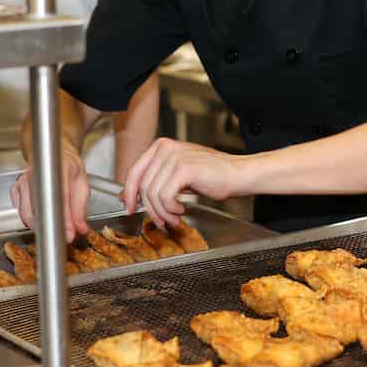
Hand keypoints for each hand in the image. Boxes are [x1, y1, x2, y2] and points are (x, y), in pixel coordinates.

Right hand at [10, 145, 90, 241]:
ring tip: (51, 228)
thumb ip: (80, 209)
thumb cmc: (70, 169)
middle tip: (61, 234)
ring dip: (39, 225)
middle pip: (41, 207)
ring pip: (27, 212)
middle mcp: (38, 173)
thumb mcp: (82, 185)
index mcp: (60, 169)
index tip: (69, 234)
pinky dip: (28, 219)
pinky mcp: (16, 187)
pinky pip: (19, 210)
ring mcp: (24, 180)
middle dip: (50, 226)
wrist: (56, 157)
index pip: (62, 199)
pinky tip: (39, 218)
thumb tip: (80, 229)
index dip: (66, 219)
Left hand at [122, 138, 244, 226]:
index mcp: (161, 146)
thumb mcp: (177, 175)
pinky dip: (171, 209)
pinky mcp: (183, 169)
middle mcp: (165, 148)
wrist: (238, 174)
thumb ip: (155, 181)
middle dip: (150, 208)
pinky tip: (182, 209)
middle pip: (142, 185)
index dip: (129, 193)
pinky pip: (165, 197)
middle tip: (160, 220)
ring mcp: (174, 157)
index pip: (135, 171)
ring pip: (153, 194)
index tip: (130, 208)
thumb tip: (128, 195)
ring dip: (163, 212)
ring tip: (175, 216)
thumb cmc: (212, 175)